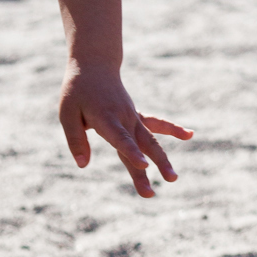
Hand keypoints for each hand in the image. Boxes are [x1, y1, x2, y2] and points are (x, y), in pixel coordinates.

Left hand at [58, 60, 191, 195]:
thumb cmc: (77, 91)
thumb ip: (75, 139)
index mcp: (105, 118)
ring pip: (151, 140)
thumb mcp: (67, 113)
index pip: (121, 139)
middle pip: (140, 145)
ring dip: (162, 160)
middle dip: (149, 168)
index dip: (132, 152)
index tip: (144, 165)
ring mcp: (133, 117)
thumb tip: (83, 164)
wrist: (95, 66)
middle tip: (155, 191)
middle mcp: (124, 118)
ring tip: (173, 179)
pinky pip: (157, 124)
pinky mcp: (136, 116)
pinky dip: (173, 129)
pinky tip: (190, 134)